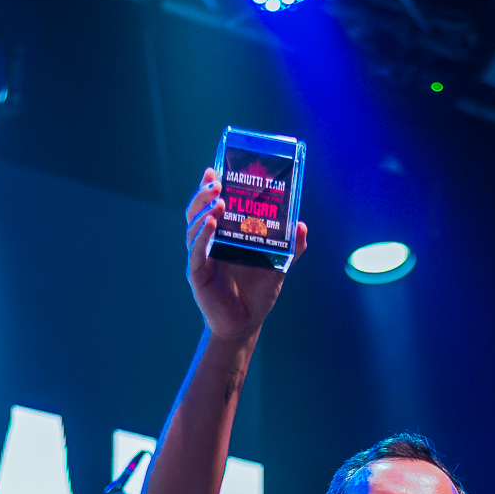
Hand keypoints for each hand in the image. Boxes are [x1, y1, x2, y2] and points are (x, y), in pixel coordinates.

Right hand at [185, 166, 306, 341]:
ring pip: (193, 227)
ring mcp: (201, 257)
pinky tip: (211, 224)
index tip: (215, 169)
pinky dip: (201, 236)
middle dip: (204, 194)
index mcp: (224, 236)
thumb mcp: (277, 266)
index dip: (210, 187)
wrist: (246, 324)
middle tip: (216, 180)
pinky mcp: (198, 274)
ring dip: (204, 210)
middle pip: (197, 211)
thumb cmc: (257, 294)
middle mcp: (208, 243)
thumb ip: (291, 247)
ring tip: (218, 200)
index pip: (212, 205)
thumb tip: (301, 225)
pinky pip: (197, 251)